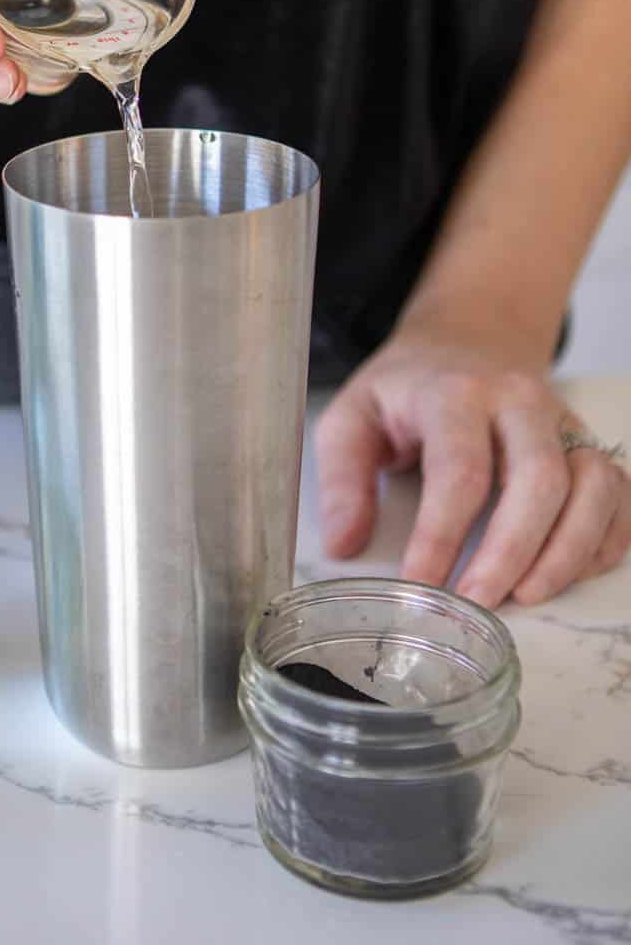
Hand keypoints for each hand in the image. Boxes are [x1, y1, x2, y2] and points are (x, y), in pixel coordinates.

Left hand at [313, 312, 630, 606]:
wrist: (465, 342)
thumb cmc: (406, 390)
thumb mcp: (351, 418)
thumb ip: (342, 479)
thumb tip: (346, 543)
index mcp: (455, 393)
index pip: (459, 469)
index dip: (441, 535)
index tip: (420, 582)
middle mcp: (520, 401)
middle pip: (538, 480)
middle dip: (511, 552)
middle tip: (477, 602)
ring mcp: (562, 422)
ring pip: (592, 488)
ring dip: (566, 553)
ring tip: (524, 595)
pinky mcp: (588, 444)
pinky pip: (618, 495)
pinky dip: (602, 542)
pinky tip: (564, 573)